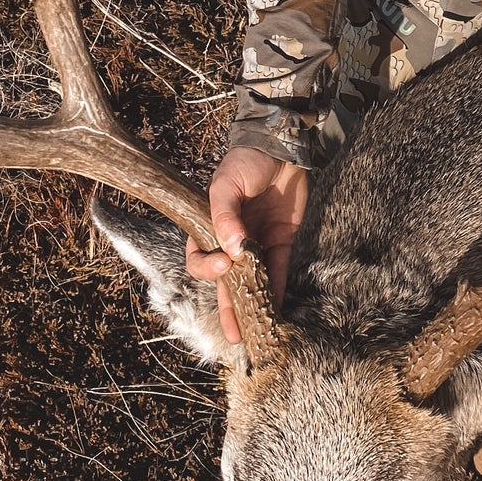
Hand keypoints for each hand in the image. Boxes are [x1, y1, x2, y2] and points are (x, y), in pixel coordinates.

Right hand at [185, 148, 308, 344]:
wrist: (280, 147)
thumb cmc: (245, 162)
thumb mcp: (225, 184)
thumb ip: (225, 215)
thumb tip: (231, 249)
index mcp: (208, 227)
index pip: (200, 258)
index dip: (208, 268)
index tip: (223, 263)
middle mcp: (230, 240)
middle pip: (226, 281)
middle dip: (229, 309)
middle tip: (235, 333)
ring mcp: (257, 243)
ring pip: (252, 282)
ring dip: (253, 306)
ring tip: (255, 333)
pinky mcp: (281, 241)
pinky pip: (278, 270)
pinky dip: (278, 288)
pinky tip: (278, 308)